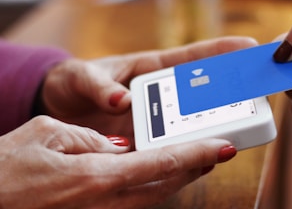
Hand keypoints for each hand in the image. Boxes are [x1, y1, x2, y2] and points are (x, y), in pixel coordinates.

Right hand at [0, 116, 235, 208]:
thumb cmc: (8, 166)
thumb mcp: (49, 134)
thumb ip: (91, 140)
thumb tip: (122, 147)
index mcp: (97, 177)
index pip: (162, 162)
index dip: (197, 153)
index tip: (224, 146)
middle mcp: (105, 203)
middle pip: (166, 184)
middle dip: (197, 166)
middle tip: (219, 149)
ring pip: (154, 196)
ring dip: (181, 177)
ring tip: (199, 158)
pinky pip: (135, 201)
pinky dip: (156, 185)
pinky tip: (162, 173)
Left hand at [42, 36, 257, 136]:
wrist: (58, 110)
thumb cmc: (72, 82)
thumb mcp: (81, 76)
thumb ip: (99, 85)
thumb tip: (121, 101)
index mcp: (149, 69)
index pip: (190, 58)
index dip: (219, 51)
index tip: (248, 45)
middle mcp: (158, 94)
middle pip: (200, 92)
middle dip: (229, 91)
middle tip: (256, 93)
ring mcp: (154, 119)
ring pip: (190, 122)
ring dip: (212, 124)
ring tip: (237, 128)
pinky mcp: (144, 142)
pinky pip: (168, 147)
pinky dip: (185, 151)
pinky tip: (200, 156)